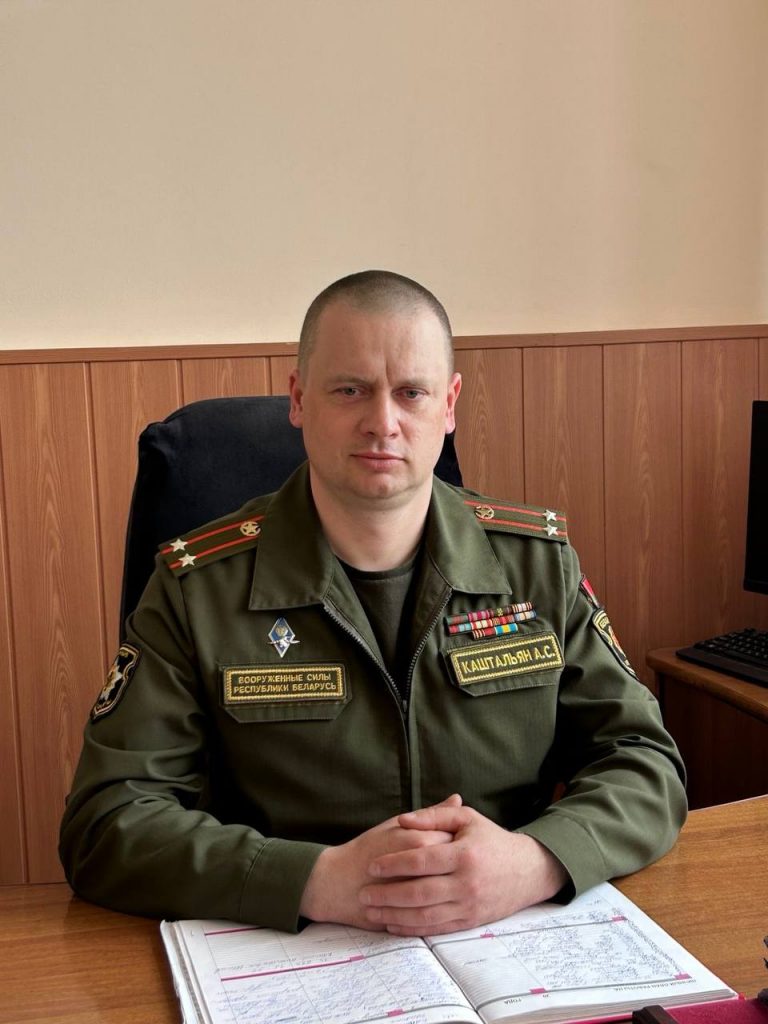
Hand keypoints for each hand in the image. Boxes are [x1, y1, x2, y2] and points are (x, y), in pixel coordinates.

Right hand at [299, 794, 461, 928]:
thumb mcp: (397, 825)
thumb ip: (430, 814)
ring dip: (451, 888)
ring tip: (445, 882)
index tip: (459, 842)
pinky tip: (439, 903)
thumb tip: (456, 798)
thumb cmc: (366, 850)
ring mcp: (417, 890)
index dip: (460, 842)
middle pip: (455, 866)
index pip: (455, 839)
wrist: (337, 881)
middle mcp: (421, 865)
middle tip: (456, 864)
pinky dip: (440, 908)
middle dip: (459, 867)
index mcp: (419, 840)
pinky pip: (436, 914)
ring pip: (448, 892)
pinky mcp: (411, 913)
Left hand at [359, 799, 568, 935]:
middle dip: (387, 895)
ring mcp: (468, 905)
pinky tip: (394, 925)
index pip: (421, 861)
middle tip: (364, 893)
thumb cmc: (491, 840)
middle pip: (419, 892)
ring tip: (371, 912)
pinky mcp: (470, 921)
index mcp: (464, 854)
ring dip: (395, 916)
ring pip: (425, 915)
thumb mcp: (467, 819)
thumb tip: (403, 819)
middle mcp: (466, 883)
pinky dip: (413, 929)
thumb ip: (434, 815)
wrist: (527, 871)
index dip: (393, 864)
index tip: (372, 866)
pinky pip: (437, 929)